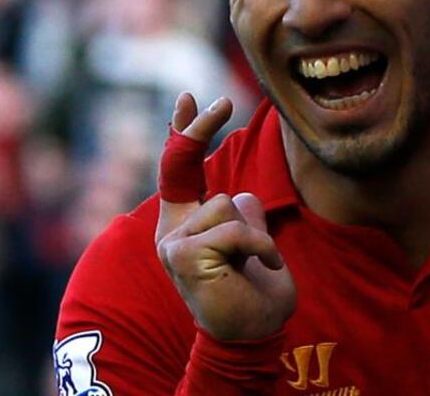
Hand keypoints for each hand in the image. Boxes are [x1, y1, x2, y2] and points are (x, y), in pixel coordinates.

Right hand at [155, 93, 295, 340]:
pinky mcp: (181, 254)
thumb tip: (242, 192)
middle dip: (201, 127)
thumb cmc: (256, 288)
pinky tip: (258, 268)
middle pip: (190, 167)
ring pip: (227, 203)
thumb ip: (243, 212)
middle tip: (223, 100)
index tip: (188, 98)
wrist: (253, 331)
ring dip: (255, 232)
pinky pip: (233, 229)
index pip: (179, 170)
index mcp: (186, 224)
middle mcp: (171, 230)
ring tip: (255, 263)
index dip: (182, 133)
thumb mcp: (254, 238)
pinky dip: (257, 247)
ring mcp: (172, 242)